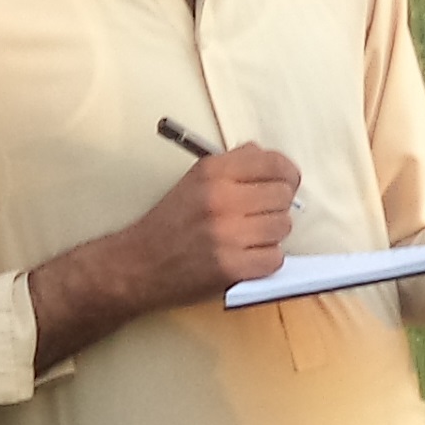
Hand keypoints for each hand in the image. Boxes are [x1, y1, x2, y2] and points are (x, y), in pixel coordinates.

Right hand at [140, 145, 298, 304]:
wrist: (138, 264)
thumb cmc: (169, 223)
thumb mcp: (194, 180)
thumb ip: (233, 164)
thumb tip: (267, 157)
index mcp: (213, 172)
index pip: (275, 163)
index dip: (286, 175)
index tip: (284, 184)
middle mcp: (221, 198)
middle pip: (283, 195)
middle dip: (277, 207)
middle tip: (260, 216)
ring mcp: (227, 234)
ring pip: (283, 227)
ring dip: (272, 235)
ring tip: (249, 238)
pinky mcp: (231, 267)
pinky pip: (275, 258)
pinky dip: (265, 260)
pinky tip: (247, 257)